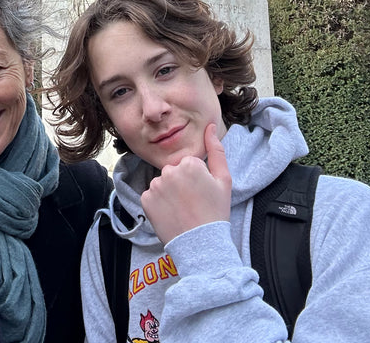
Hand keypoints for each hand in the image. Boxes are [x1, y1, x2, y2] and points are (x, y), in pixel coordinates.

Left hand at [141, 123, 231, 243]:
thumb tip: (210, 126)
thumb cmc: (215, 211)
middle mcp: (169, 171)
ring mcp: (155, 185)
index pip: (188, 164)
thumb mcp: (224, 180)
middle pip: (174, 172)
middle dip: (181, 183)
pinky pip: (151, 196)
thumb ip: (216, 150)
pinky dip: (158, 204)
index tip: (201, 193)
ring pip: (162, 183)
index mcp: (189, 163)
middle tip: (192, 202)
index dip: (196, 179)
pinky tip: (170, 214)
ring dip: (169, 193)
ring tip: (182, 209)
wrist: (201, 243)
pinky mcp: (145, 200)